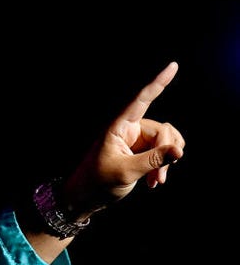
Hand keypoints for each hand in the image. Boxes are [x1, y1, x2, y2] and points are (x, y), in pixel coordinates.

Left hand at [61, 61, 185, 218]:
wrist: (85, 198)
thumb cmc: (97, 183)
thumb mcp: (125, 172)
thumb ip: (152, 161)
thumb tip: (179, 151)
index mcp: (118, 127)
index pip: (141, 101)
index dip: (158, 83)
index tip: (172, 66)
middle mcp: (129, 130)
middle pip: (162, 130)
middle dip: (166, 153)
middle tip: (160, 178)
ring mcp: (136, 141)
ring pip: (165, 141)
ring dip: (165, 161)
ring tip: (157, 181)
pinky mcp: (140, 152)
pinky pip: (162, 151)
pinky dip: (163, 164)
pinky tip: (155, 181)